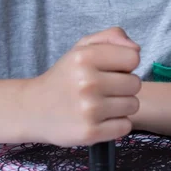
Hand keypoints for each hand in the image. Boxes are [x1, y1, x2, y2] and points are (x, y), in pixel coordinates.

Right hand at [20, 27, 140, 145]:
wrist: (34, 109)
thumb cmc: (64, 76)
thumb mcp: (82, 48)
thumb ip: (111, 37)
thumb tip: (136, 49)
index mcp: (85, 57)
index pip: (133, 57)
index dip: (125, 64)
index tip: (111, 69)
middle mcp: (87, 82)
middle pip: (135, 83)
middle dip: (124, 86)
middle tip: (105, 88)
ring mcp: (89, 109)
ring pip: (133, 105)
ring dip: (121, 105)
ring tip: (101, 103)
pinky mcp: (90, 132)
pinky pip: (125, 126)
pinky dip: (116, 124)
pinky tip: (100, 119)